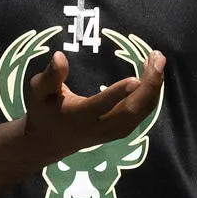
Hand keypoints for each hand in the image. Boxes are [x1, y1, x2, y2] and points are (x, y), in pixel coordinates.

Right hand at [15, 47, 164, 165]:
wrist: (50, 142)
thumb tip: (60, 55)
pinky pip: (142, 113)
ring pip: (141, 112)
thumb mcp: (39, 92)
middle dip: (149, 85)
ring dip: (154, 87)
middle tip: (157, 57)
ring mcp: (113, 132)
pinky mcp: (121, 131)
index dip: (117, 94)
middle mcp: (99, 127)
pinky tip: (153, 74)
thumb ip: (50, 76)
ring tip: (157, 59)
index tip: (134, 79)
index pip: (100, 106)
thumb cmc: (43, 111)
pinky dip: (151, 94)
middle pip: (130, 110)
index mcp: (79, 116)